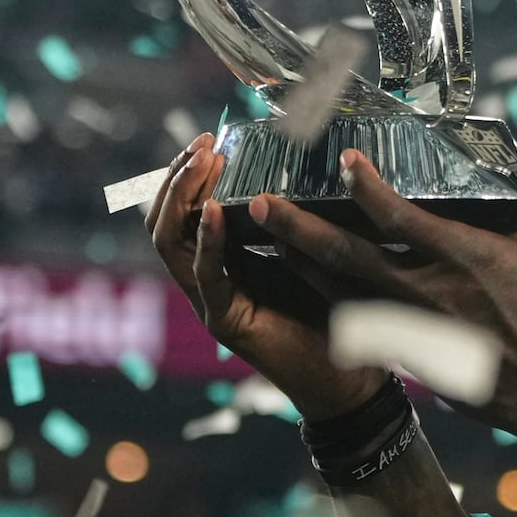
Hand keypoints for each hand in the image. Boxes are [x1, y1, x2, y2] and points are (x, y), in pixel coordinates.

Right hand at [146, 134, 385, 418]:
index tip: (210, 139)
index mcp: (226, 257)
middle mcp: (210, 277)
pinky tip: (214, 211)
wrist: (349, 376)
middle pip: (168, 221)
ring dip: (184, 199)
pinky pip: (207, 277)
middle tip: (201, 145)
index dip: (190, 174)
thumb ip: (293, 216)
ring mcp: (212, 300)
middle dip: (178, 178)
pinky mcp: (226, 321)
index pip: (186, 210)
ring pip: (172, 244)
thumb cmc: (335, 307)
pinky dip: (207, 241)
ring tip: (201, 165)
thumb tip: (301, 163)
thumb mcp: (312, 248)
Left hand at [248, 150, 516, 426]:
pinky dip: (331, 303)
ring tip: (270, 241)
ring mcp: (414, 326)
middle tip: (262, 204)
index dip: (365, 186)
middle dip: (299, 228)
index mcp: (462, 256)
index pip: (399, 216)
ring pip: (342, 292)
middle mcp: (426, 290)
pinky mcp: (412, 353)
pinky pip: (361, 323)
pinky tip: (312, 288)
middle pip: (346, 255)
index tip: (342, 161)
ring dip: (301, 265)